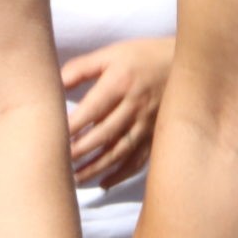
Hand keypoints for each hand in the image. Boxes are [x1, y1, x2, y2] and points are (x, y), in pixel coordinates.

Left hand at [63, 38, 173, 188]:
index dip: (72, 127)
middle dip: (80, 152)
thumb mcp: (109, 54)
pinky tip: (104, 182)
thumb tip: (52, 84)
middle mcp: (135, 106)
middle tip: (57, 163)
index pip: (92, 110)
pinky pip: (140, 159)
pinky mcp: (158, 135)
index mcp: (120, 84)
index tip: (51, 139)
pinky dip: (122, 174)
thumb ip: (79, 69)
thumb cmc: (140, 56)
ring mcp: (148, 123)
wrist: (186, 63)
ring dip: (97, 168)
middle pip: (104, 135)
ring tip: (74, 179)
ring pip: (120, 152)